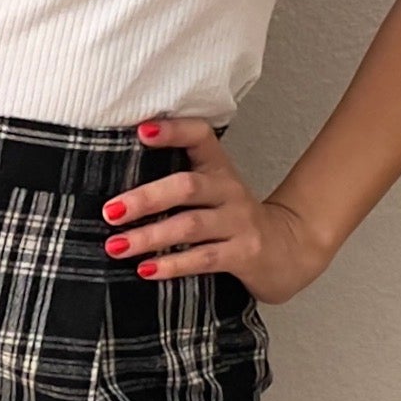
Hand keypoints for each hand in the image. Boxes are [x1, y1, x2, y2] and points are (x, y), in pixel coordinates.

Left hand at [101, 116, 330, 304]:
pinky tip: (146, 270)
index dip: (174, 131)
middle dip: (145, 198)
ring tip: (116, 246)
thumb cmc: (236, 221)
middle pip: (186, 186)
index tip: (142, 131)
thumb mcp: (214, 193)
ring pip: (190, 225)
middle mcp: (229, 191)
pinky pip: (204, 258)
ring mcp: (239, 222)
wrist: (289, 250)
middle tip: (111, 211)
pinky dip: (172, 265)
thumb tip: (118, 196)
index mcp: (219, 169)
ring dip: (149, 236)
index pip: (200, 136)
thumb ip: (178, 187)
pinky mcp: (245, 254)